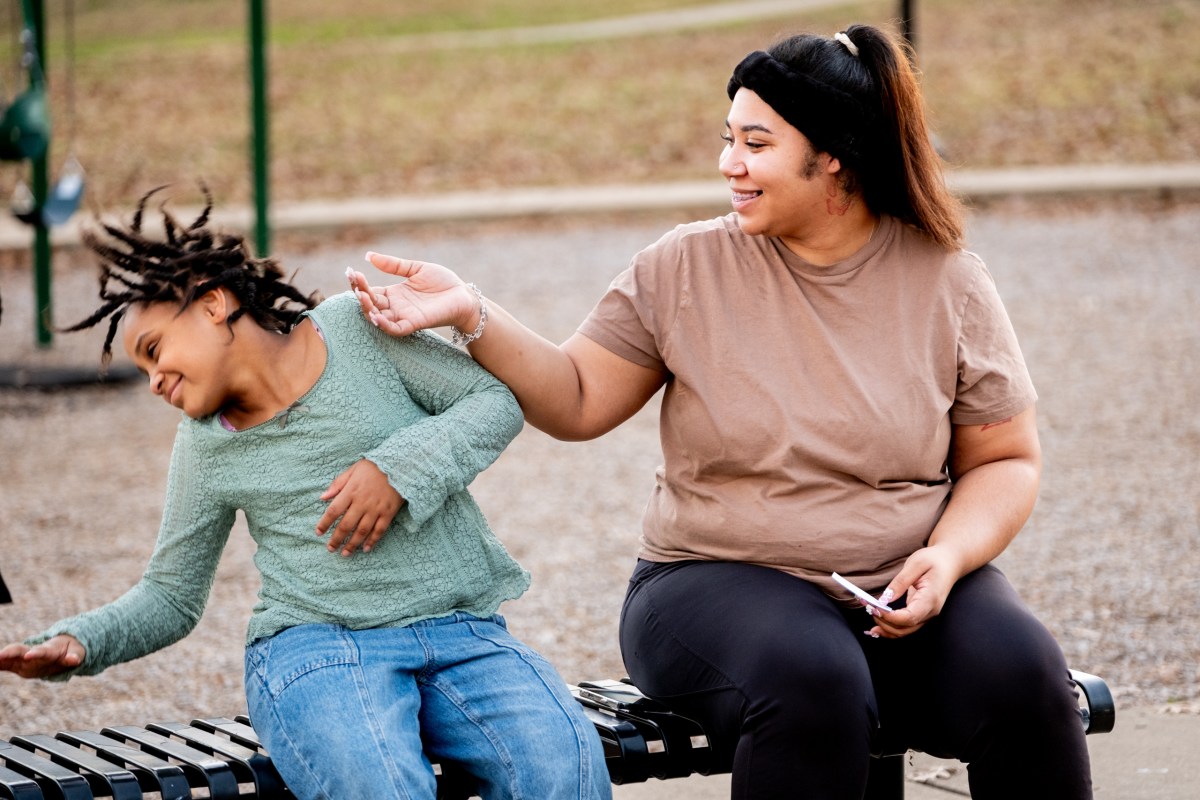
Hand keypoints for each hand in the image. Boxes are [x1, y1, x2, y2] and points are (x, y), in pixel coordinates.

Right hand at [0, 635, 84, 677]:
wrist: (61, 649)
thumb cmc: (69, 649)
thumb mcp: (76, 653)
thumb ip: (74, 656)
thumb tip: (74, 660)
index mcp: (49, 650)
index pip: (42, 651)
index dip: (36, 653)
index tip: (29, 655)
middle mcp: (33, 654)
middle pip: (20, 651)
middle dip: (9, 653)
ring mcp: (24, 660)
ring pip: (10, 658)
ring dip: (1, 659)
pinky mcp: (19, 666)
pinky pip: (5, 666)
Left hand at [317, 459, 403, 555]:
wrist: (400, 466)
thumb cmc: (374, 467)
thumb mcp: (353, 470)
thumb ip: (337, 484)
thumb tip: (322, 497)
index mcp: (351, 491)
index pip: (333, 511)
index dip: (324, 524)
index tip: (318, 532)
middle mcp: (362, 503)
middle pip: (346, 525)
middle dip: (337, 539)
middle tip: (330, 549)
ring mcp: (376, 509)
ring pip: (362, 531)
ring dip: (352, 544)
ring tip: (345, 553)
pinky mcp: (388, 513)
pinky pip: (379, 530)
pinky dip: (372, 541)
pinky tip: (365, 549)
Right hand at [347, 253, 480, 338]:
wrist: (464, 295)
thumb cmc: (443, 282)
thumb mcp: (415, 268)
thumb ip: (393, 265)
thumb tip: (368, 256)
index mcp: (394, 294)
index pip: (370, 291)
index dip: (359, 283)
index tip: (350, 271)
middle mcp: (395, 307)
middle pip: (370, 304)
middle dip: (360, 294)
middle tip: (355, 281)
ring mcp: (404, 316)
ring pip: (378, 318)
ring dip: (367, 309)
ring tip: (360, 295)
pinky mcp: (415, 324)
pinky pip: (395, 329)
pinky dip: (384, 325)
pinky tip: (375, 315)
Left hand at [864, 546, 960, 638]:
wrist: (950, 562)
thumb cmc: (934, 560)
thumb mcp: (916, 564)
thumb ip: (900, 582)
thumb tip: (884, 599)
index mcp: (930, 599)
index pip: (909, 617)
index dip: (890, 617)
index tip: (874, 608)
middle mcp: (930, 611)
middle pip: (905, 628)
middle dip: (884, 622)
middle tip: (867, 608)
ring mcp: (927, 615)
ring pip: (905, 631)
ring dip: (886, 628)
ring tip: (869, 619)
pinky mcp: (921, 614)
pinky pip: (906, 626)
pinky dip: (891, 628)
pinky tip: (878, 626)